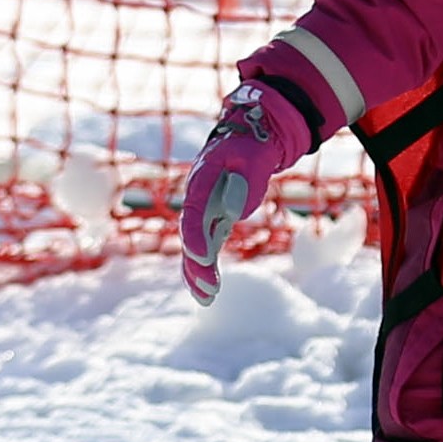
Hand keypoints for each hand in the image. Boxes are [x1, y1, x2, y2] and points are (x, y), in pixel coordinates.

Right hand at [177, 82, 295, 302]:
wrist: (249, 143)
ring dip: (198, 273)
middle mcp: (197, 201)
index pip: (193, 214)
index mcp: (201, 182)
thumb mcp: (251, 158)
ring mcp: (204, 214)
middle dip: (197, 264)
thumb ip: (242, 182)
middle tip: (210, 288)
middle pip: (191, 237)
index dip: (196, 237)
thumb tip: (230, 213)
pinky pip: (206, 249)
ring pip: (195, 248)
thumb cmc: (250, 148)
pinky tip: (208, 292)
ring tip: (207, 299)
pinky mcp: (214, 223)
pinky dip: (206, 269)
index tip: (204, 257)